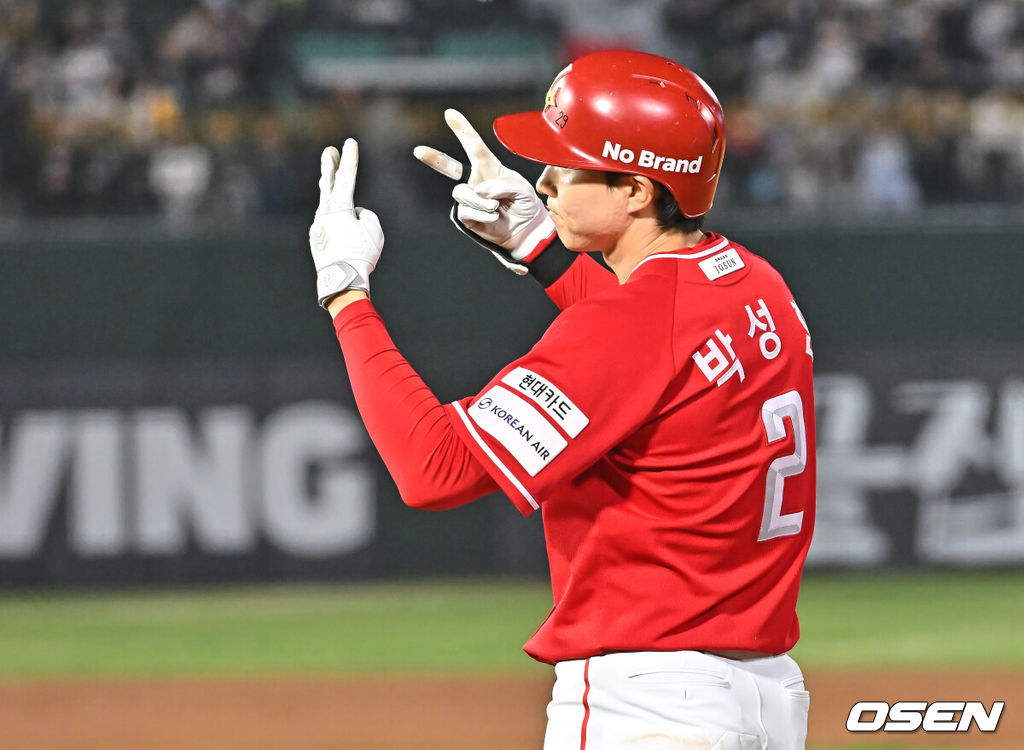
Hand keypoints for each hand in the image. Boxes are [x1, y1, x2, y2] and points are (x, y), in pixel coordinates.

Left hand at [309, 138, 383, 307]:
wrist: (341, 280)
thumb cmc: (361, 255)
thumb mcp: (375, 231)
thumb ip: (367, 215)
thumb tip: (355, 213)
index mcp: (341, 207)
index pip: (347, 177)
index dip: (350, 159)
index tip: (350, 142)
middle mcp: (325, 212)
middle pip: (328, 183)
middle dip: (330, 166)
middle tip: (329, 151)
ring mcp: (318, 225)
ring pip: (325, 202)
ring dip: (329, 190)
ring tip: (329, 179)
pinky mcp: (316, 238)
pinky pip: (328, 222)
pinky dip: (334, 219)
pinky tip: (339, 224)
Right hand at [414, 109, 555, 267]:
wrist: (526, 231)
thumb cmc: (525, 205)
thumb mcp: (521, 188)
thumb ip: (502, 184)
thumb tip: (479, 190)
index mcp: (489, 167)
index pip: (474, 145)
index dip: (462, 129)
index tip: (450, 113)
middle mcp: (476, 181)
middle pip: (451, 168)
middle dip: (435, 159)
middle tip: (418, 151)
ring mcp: (470, 199)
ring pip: (462, 193)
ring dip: (481, 201)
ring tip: (496, 208)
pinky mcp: (467, 217)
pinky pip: (465, 211)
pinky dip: (480, 214)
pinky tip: (492, 217)